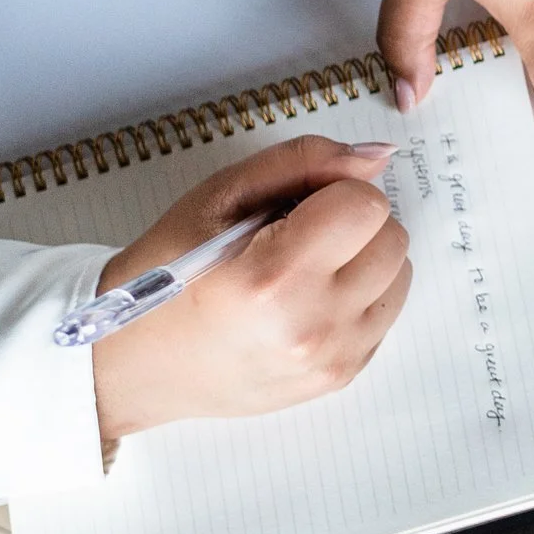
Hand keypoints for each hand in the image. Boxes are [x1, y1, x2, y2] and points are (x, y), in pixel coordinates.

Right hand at [90, 137, 409, 441]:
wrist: (134, 361)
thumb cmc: (167, 274)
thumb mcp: (219, 197)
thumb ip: (303, 162)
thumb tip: (376, 157)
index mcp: (276, 276)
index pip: (367, 205)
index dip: (334, 194)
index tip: (296, 207)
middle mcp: (313, 325)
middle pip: (391, 238)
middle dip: (352, 225)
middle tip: (296, 237)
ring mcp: (331, 358)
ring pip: (398, 276)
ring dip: (363, 262)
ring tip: (302, 271)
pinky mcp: (340, 377)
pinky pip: (385, 315)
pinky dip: (359, 299)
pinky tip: (307, 302)